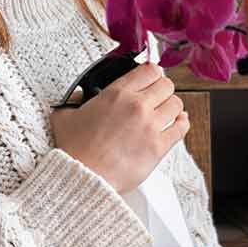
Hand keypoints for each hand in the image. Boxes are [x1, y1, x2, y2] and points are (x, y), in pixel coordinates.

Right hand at [49, 61, 188, 192]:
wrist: (83, 176)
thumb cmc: (74, 151)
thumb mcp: (65, 117)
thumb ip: (74, 101)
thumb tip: (79, 97)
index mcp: (117, 94)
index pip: (149, 70)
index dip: (152, 73)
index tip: (150, 78)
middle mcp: (137, 106)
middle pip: (166, 85)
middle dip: (163, 89)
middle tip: (157, 96)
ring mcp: (150, 126)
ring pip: (176, 104)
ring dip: (172, 106)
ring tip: (165, 111)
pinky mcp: (159, 146)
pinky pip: (181, 128)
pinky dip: (182, 123)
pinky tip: (178, 122)